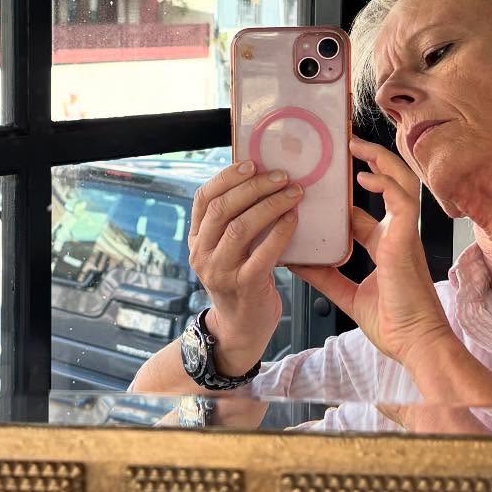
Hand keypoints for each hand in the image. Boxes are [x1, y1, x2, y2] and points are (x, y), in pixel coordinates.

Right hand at [188, 159, 303, 373]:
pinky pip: (263, 253)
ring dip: (270, 205)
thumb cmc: (241, 281)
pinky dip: (280, 232)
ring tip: (293, 193)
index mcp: (197, 239)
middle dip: (254, 187)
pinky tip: (294, 219)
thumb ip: (234, 222)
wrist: (241, 328)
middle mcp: (202, 253)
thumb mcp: (226, 250)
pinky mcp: (243, 285)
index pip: (204, 198)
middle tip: (282, 176)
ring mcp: (220, 271)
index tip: (252, 164)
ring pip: (241, 227)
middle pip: (223, 209)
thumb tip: (259, 180)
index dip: (227, 177)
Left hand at [290, 136, 450, 369]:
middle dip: (371, 161)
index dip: (344, 199)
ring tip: (355, 144)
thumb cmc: (393, 325)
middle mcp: (396, 234)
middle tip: (345, 145)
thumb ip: (323, 277)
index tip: (320, 188)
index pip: (363, 213)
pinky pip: (402, 200)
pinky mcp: (407, 239)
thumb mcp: (348, 295)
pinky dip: (385, 183)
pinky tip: (364, 175)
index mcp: (385, 246)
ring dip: (379, 159)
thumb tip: (293, 261)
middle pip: (389, 185)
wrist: (415, 344)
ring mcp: (404, 234)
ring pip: (400, 182)